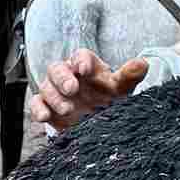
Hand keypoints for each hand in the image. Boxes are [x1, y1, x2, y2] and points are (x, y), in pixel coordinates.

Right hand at [31, 49, 148, 133]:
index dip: (81, 60)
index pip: (80, 56)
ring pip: (46, 86)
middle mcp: (68, 75)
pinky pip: (36, 103)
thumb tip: (143, 63)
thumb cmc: (110, 99)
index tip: (85, 69)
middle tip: (72, 88)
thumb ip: (129, 76)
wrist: (99, 123)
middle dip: (62, 78)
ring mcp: (55, 91)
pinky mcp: (47, 107)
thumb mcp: (121, 89)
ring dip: (55, 96)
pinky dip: (38, 109)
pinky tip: (44, 117)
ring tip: (67, 109)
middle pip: (57, 68)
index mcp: (87, 66)